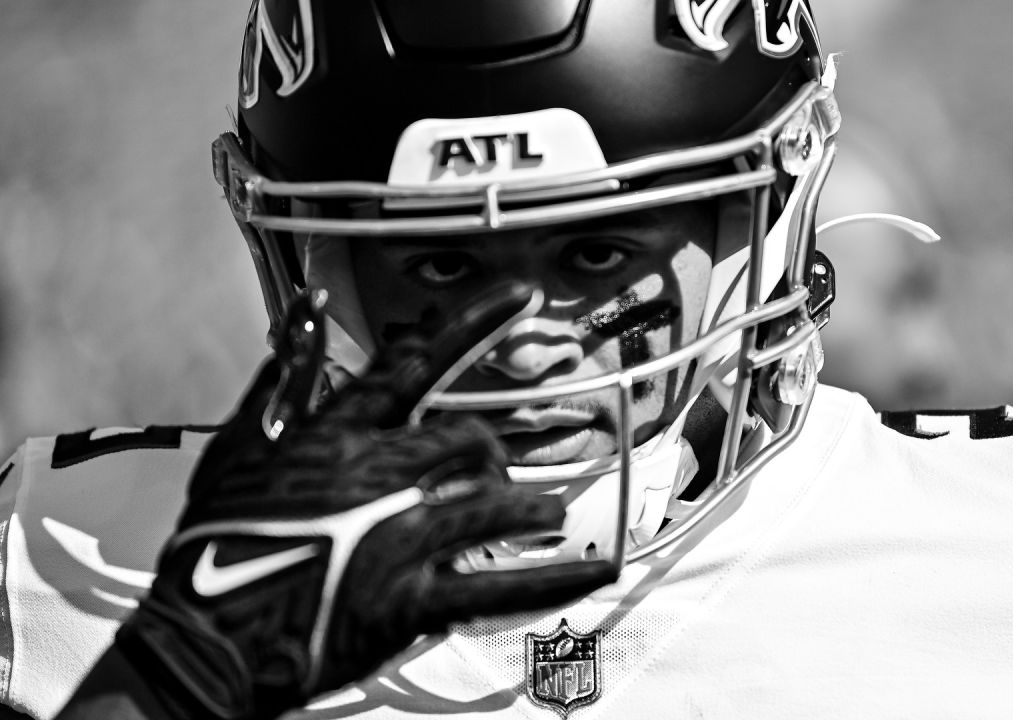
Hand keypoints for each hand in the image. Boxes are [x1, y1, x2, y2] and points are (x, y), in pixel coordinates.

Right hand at [116, 285, 615, 719]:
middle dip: (491, 457)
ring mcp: (395, 539)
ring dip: (529, 509)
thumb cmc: (215, 541)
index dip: (474, 323)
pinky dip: (551, 582)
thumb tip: (305, 310)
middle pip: (468, 440)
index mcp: (337, 435)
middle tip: (495, 479)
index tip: (523, 295)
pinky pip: (494, 588)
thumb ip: (283, 376)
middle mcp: (375, 477)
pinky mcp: (405, 601)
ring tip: (545, 518)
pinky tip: (596, 574)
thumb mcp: (237, 445)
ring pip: (492, 503)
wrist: (202, 638)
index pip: (416, 362)